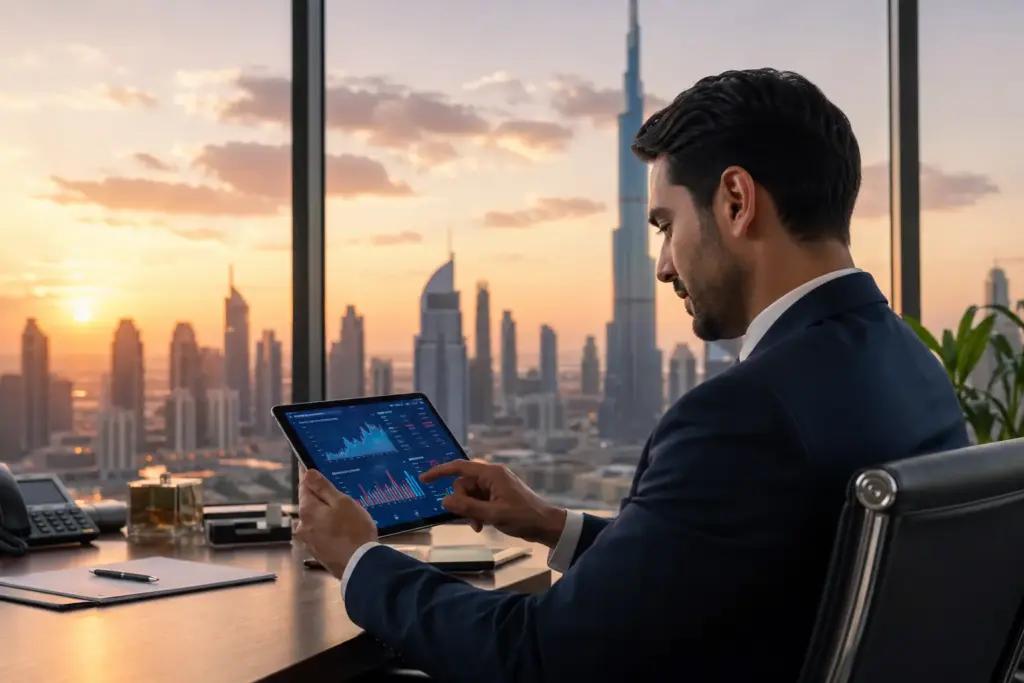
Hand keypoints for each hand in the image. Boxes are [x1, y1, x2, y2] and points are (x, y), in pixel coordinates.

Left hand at [294, 469, 376, 578]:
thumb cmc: (353, 529)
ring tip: (344, 515)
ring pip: (315, 520)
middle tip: (338, 495)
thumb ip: (323, 488)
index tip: (308, 466)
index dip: (307, 476)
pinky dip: (328, 529)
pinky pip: (320, 533)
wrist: (360, 565)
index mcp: (307, 510)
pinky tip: (342, 531)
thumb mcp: (342, 502)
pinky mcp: (317, 553)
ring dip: (325, 515)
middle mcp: (302, 526)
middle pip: (309, 504)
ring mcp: (308, 541)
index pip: (303, 486)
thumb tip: (307, 473)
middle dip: (320, 499)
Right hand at [420, 460, 566, 547]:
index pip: (459, 467)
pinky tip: (483, 524)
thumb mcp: (493, 515)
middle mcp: (492, 476)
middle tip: (472, 522)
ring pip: (470, 494)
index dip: (440, 472)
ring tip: (480, 526)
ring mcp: (495, 485)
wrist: (546, 525)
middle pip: (463, 484)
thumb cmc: (523, 517)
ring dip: (470, 510)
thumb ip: (467, 507)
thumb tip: (444, 500)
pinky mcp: (498, 495)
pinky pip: (478, 500)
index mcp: (491, 474)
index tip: (424, 479)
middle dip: (462, 502)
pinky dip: (477, 511)